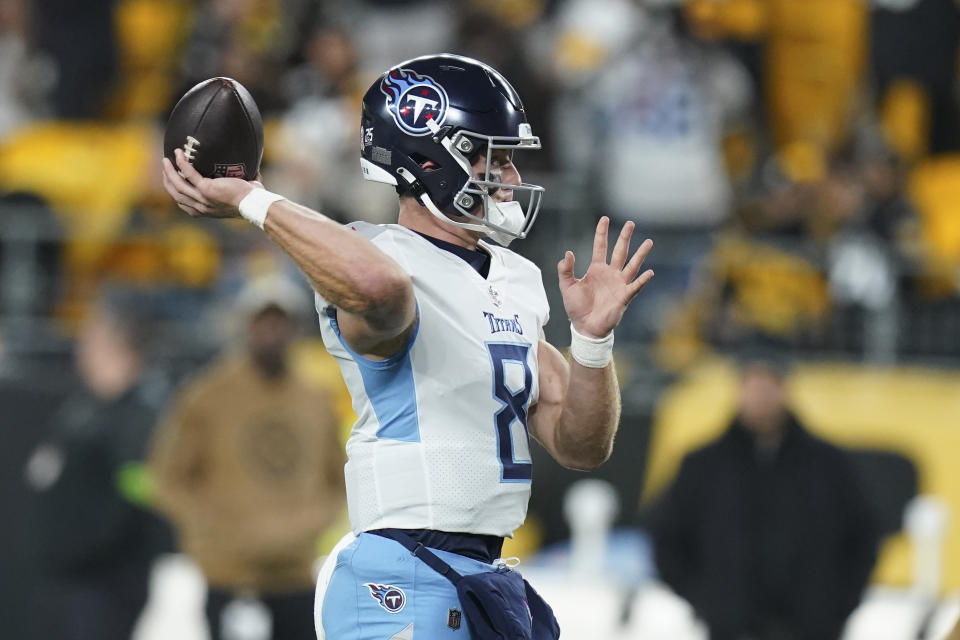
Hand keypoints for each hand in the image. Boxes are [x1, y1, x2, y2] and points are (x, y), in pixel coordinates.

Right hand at [160, 148, 261, 217]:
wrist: (254, 204)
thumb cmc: (251, 200)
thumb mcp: (236, 196)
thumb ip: (233, 187)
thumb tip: (248, 171)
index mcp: (206, 211)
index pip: (184, 204)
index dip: (175, 192)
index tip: (172, 182)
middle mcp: (201, 207)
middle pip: (176, 194)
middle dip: (168, 181)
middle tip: (166, 168)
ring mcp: (202, 199)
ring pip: (178, 185)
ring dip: (170, 171)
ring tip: (166, 159)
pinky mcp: (206, 189)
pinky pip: (189, 174)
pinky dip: (182, 163)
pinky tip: (179, 153)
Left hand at [557, 217, 653, 337]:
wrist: (585, 327)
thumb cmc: (577, 308)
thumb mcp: (567, 286)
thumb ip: (565, 270)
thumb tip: (568, 253)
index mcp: (596, 269)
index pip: (600, 247)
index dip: (602, 233)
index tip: (604, 219)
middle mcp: (610, 274)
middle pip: (619, 251)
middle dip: (625, 237)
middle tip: (631, 223)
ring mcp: (619, 284)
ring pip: (632, 265)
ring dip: (640, 254)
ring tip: (649, 242)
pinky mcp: (624, 297)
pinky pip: (635, 286)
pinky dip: (642, 280)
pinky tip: (649, 272)